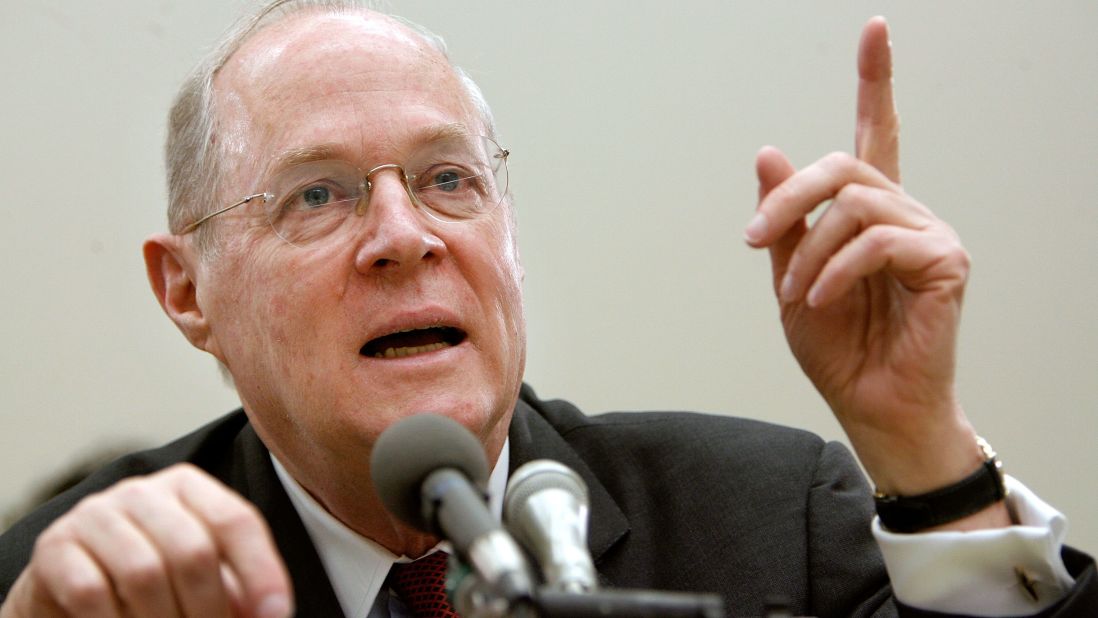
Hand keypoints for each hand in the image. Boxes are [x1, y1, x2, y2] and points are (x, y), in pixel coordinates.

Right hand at [0, 464, 292, 617]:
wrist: (70, 585)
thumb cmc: (156, 582)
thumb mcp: (201, 575)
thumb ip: (238, 587)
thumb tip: (273, 615)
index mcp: (189, 487)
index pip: (237, 521)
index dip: (263, 572)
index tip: (277, 616)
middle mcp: (143, 492)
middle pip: (194, 550)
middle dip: (211, 609)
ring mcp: (95, 514)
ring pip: (146, 573)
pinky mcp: (54, 547)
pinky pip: (93, 592)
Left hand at [745, 17, 1007, 521]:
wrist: (867, 405)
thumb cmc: (837, 348)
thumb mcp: (790, 278)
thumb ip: (784, 220)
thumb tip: (770, 152)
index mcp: (868, 213)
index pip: (877, 133)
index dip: (875, 81)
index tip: (874, 29)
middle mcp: (903, 212)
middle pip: (843, 167)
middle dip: (789, 200)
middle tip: (755, 238)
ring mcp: (928, 234)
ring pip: (854, 204)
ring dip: (808, 250)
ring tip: (797, 293)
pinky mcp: (945, 260)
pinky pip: (877, 241)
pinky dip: (835, 270)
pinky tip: (822, 299)